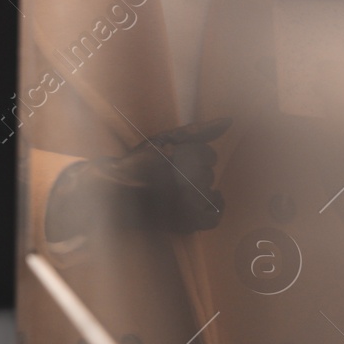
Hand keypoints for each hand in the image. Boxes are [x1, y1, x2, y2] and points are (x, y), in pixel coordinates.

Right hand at [45, 116, 230, 244]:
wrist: (114, 193)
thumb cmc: (139, 162)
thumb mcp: (164, 139)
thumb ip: (198, 130)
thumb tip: (230, 120)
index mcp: (181, 157)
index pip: (208, 155)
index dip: (194, 155)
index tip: (176, 159)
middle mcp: (187, 181)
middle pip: (208, 173)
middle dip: (194, 172)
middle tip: (171, 174)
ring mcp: (187, 204)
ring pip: (209, 192)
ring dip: (198, 189)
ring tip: (177, 188)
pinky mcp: (185, 223)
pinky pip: (214, 217)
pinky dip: (214, 208)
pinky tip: (209, 201)